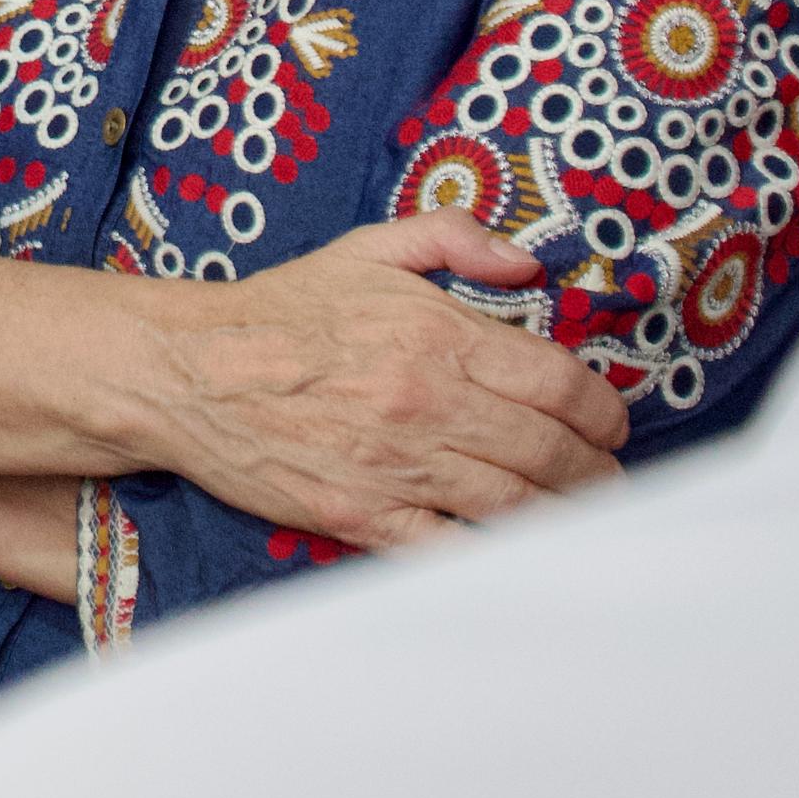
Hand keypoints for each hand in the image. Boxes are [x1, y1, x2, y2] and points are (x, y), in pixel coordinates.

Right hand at [131, 210, 630, 551]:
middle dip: (598, 472)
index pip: (559, 382)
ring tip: (582, 518)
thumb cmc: (280, 312)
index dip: (602, 411)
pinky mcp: (364, 516)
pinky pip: (453, 551)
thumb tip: (529, 261)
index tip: (610, 424)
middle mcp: (428, 401)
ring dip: (564, 517)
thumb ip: (454, 239)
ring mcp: (399, 465)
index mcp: (438, 333)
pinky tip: (518, 553)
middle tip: (610, 480)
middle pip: (552, 451)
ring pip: (516, 506)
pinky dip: (496, 558)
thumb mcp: (367, 250)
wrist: (188, 372)